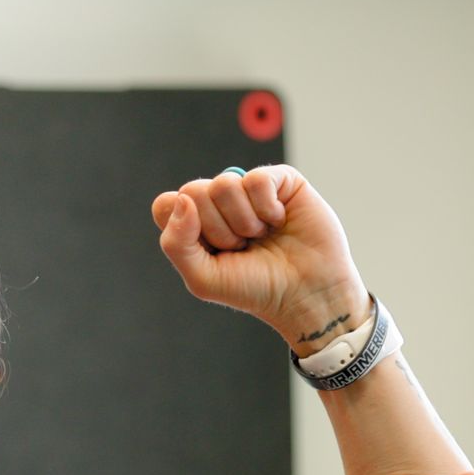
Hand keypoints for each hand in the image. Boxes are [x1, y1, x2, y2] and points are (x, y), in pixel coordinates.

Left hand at [150, 165, 369, 351]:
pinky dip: (267, 209)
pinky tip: (279, 222)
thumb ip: (176, 243)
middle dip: (217, 229)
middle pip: (193, 191)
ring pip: (224, 183)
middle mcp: (219, 203)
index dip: (184, 226)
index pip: (166, 204)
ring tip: (261, 236)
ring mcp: (248, 189)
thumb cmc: (256, 288)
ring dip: (244, 221)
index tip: (210, 250)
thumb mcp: (203, 278)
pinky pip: (256, 180)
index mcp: (196, 223)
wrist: (307, 294)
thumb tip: (183, 199)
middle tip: (241, 247)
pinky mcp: (280, 180)